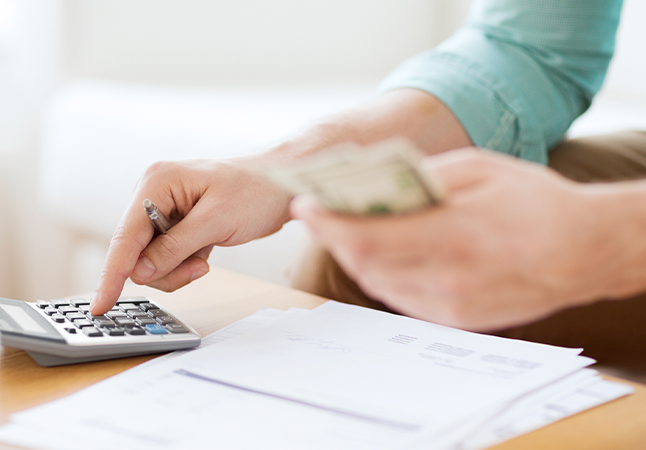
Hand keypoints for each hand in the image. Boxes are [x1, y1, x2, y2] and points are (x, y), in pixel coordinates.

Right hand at [91, 158, 291, 314]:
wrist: (283, 184)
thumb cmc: (256, 190)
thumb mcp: (216, 221)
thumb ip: (175, 247)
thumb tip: (140, 272)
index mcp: (155, 183)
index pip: (124, 236)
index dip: (112, 274)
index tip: (100, 304)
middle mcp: (152, 194)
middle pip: (135, 252)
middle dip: (165, 269)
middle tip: (199, 266)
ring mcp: (162, 210)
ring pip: (150, 260)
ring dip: (177, 268)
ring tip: (206, 258)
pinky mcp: (174, 225)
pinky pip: (165, 257)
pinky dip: (183, 264)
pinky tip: (205, 252)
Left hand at [291, 149, 612, 331]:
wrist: (585, 251)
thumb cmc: (536, 202)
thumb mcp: (479, 169)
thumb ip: (422, 177)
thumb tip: (373, 182)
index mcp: (454, 235)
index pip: (367, 238)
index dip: (328, 224)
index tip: (306, 207)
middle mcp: (449, 279)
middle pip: (365, 265)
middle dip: (336, 238)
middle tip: (321, 215)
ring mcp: (452, 306)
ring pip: (379, 285)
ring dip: (356, 257)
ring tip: (347, 230)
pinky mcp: (457, 320)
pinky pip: (402, 298)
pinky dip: (383, 274)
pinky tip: (384, 253)